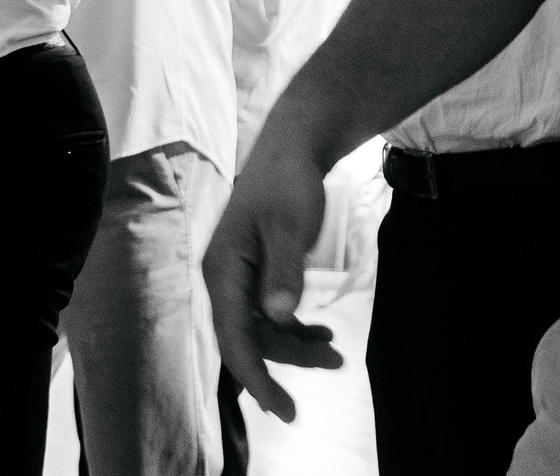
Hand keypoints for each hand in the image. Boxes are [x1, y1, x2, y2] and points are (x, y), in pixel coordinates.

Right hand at [204, 142, 341, 421]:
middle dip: (290, 359)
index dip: (258, 379)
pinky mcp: (256, 273)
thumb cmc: (288, 183)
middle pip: (251, 339)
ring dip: (297, 346)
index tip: (283, 410)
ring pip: (263, 329)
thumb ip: (285, 272)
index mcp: (222, 271)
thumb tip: (280, 315)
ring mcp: (239, 277)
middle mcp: (224, 279)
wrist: (292, 149)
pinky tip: (322, 333)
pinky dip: (296, 327)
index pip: (235, 339)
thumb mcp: (291, 226)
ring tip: (337, 353)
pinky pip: (270, 314)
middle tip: (336, 363)